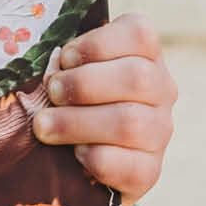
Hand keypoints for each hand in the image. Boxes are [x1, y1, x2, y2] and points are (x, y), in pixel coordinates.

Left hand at [31, 14, 175, 205]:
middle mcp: (161, 90)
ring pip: (130, 123)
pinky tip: (75, 154)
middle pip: (137, 78)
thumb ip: (62, 66)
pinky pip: (128, 166)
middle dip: (83, 85)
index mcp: (144, 55)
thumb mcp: (67, 72)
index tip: (65, 57)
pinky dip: (95, 158)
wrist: (82, 160)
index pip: (139, 34)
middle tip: (52, 92)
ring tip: (44, 125)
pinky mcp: (149, 171)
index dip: (98, 44)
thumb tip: (49, 71)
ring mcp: (159, 131)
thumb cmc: (70, 101)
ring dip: (77, 122)